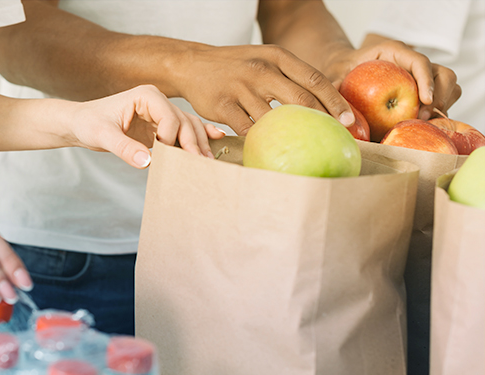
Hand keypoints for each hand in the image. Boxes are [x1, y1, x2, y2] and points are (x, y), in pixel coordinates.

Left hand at [67, 85, 223, 167]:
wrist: (80, 124)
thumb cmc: (89, 124)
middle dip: (193, 143)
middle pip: (184, 122)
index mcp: (146, 95)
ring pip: (188, 127)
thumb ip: (123, 148)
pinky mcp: (160, 126)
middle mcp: (157, 101)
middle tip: (201, 165)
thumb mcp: (102, 136)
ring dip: (199, 144)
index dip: (170, 138)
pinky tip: (216, 140)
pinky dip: (198, 136)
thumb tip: (147, 163)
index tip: (162, 155)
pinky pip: (183, 131)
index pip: (170, 117)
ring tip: (207, 162)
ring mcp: (161, 113)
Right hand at [172, 44, 354, 134]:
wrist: (193, 64)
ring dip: (291, 136)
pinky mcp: (223, 105)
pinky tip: (270, 150)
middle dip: (323, 121)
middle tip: (335, 139)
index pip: (314, 80)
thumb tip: (325, 105)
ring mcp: (241, 87)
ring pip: (275, 118)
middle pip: (301, 99)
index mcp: (277, 56)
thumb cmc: (237, 67)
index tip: (348, 121)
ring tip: (303, 150)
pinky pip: (248, 130)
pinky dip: (260, 141)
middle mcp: (261, 69)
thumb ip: (291, 77)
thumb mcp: (266, 60)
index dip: (335, 102)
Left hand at [325, 34, 461, 120]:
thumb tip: (337, 113)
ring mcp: (422, 75)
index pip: (419, 61)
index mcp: (394, 52)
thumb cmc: (343, 71)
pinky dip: (439, 112)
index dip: (426, 80)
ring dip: (443, 105)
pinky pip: (443, 98)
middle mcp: (412, 62)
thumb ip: (335, 87)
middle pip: (443, 74)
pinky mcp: (424, 89)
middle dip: (439, 96)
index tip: (426, 100)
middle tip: (423, 117)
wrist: (347, 69)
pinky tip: (424, 126)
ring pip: (449, 85)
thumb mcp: (336, 76)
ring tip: (425, 123)